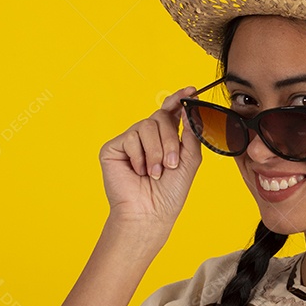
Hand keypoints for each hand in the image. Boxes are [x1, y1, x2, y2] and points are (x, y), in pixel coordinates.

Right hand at [98, 86, 201, 231]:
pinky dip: (139, 157)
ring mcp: (129, 141)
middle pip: (161, 117)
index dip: (180, 99)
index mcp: (166, 137)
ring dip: (156, 151)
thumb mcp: (190, 160)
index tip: (191, 91)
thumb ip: (192, 133)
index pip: (171, 111)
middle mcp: (147, 136)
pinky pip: (130, 137)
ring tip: (154, 172)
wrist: (150, 213)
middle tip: (171, 164)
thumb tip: (190, 108)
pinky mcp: (113, 148)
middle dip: (170, 141)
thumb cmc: (169, 192)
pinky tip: (138, 172)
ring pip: (146, 125)